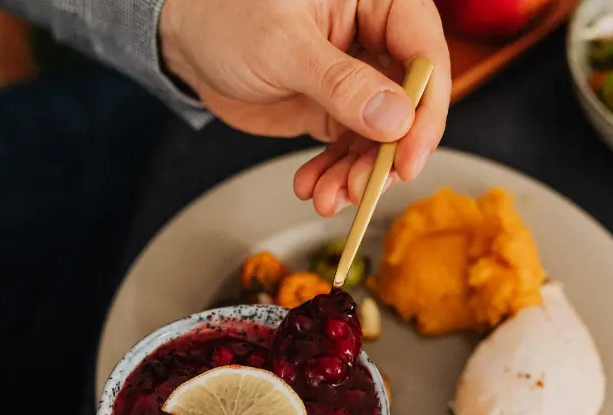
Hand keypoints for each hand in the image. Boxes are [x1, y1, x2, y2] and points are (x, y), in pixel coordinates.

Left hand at [160, 0, 450, 215]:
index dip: (425, 111)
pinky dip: (335, 175)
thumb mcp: (283, 47)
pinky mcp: (335, 110)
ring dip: (358, 174)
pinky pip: (350, 149)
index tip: (408, 156)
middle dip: (387, 155)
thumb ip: (340, 83)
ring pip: (380, 135)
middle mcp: (376, 39)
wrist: (186, 42)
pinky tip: (313, 188)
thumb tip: (395, 118)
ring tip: (327, 196)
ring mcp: (358, 79)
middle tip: (363, 187)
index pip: (425, 54)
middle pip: (409, 104)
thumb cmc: (228, 17)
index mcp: (378, 1)